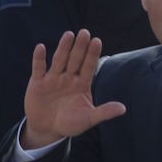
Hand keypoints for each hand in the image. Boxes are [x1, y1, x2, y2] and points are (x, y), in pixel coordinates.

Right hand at [22, 29, 125, 147]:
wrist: (47, 129)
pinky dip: (39, 58)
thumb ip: (104, 112)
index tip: (97, 41)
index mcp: (82, 84)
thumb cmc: (70, 123)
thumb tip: (123, 109)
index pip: (88, 66)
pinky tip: (40, 47)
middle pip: (75, 60)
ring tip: (69, 35)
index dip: (92, 54)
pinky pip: (38, 68)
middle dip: (80, 47)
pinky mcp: (37, 83)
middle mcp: (68, 78)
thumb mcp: (88, 119)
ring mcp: (53, 79)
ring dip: (63, 48)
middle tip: (85, 32)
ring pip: (59, 61)